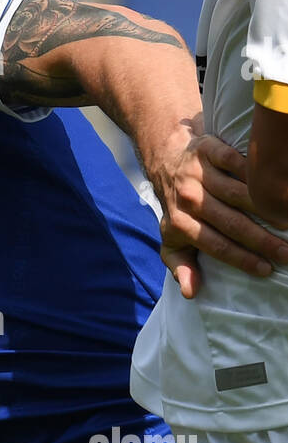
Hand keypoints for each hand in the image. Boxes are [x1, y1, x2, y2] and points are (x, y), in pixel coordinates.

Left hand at [148, 119, 287, 298]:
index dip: (243, 259)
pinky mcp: (207, 149)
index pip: (217, 246)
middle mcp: (188, 198)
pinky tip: (273, 184)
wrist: (166, 162)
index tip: (267, 269)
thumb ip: (181, 266)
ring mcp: (197, 173)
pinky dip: (254, 172)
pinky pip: (234, 161)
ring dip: (265, 207)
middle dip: (262, 240)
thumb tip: (190, 292)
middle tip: (287, 253)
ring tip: (287, 220)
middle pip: (232, 223)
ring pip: (238, 193)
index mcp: (180, 223)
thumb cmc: (178, 208)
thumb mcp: (173, 240)